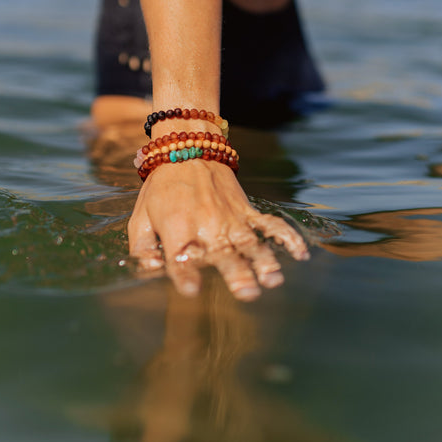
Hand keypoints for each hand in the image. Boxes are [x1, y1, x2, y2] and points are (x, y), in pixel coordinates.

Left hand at [128, 159, 309, 300]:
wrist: (186, 148)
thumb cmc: (161, 187)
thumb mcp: (140, 217)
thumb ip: (142, 249)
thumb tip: (148, 271)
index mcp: (177, 226)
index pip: (181, 256)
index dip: (185, 275)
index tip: (192, 291)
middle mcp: (206, 223)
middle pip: (223, 252)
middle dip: (236, 273)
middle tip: (247, 293)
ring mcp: (230, 217)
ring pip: (250, 243)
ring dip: (263, 262)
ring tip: (273, 280)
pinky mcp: (246, 210)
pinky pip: (270, 224)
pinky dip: (286, 237)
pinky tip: (300, 253)